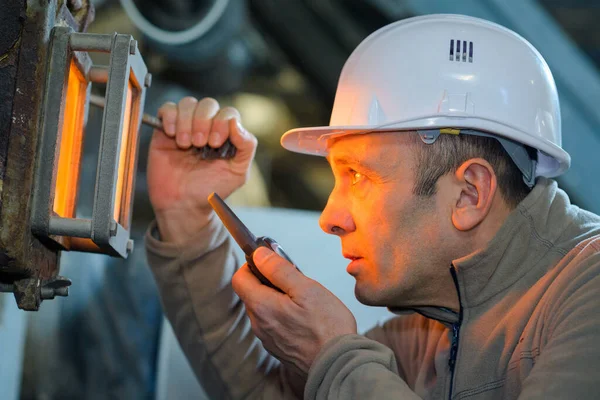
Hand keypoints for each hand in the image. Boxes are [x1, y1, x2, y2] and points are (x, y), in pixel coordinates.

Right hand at [147, 97, 256, 244]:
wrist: (184, 205)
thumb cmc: (211, 189)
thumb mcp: (238, 172)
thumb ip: (246, 146)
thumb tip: (235, 122)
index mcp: (226, 134)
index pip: (228, 113)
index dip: (222, 123)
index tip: (215, 143)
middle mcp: (207, 127)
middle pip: (208, 105)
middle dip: (204, 121)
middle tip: (200, 144)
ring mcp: (186, 127)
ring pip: (188, 104)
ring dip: (187, 121)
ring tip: (185, 144)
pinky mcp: (165, 131)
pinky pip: (167, 109)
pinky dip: (170, 117)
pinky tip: (172, 135)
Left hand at [231, 247, 357, 377]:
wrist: (338, 365)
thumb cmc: (327, 327)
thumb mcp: (306, 288)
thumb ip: (279, 269)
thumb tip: (259, 254)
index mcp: (262, 307)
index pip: (240, 278)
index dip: (252, 264)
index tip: (270, 261)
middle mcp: (259, 325)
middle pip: (251, 293)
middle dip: (268, 280)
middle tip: (294, 278)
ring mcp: (268, 339)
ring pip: (263, 309)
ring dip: (276, 298)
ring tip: (303, 299)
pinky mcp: (278, 348)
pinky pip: (273, 324)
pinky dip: (282, 314)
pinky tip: (304, 317)